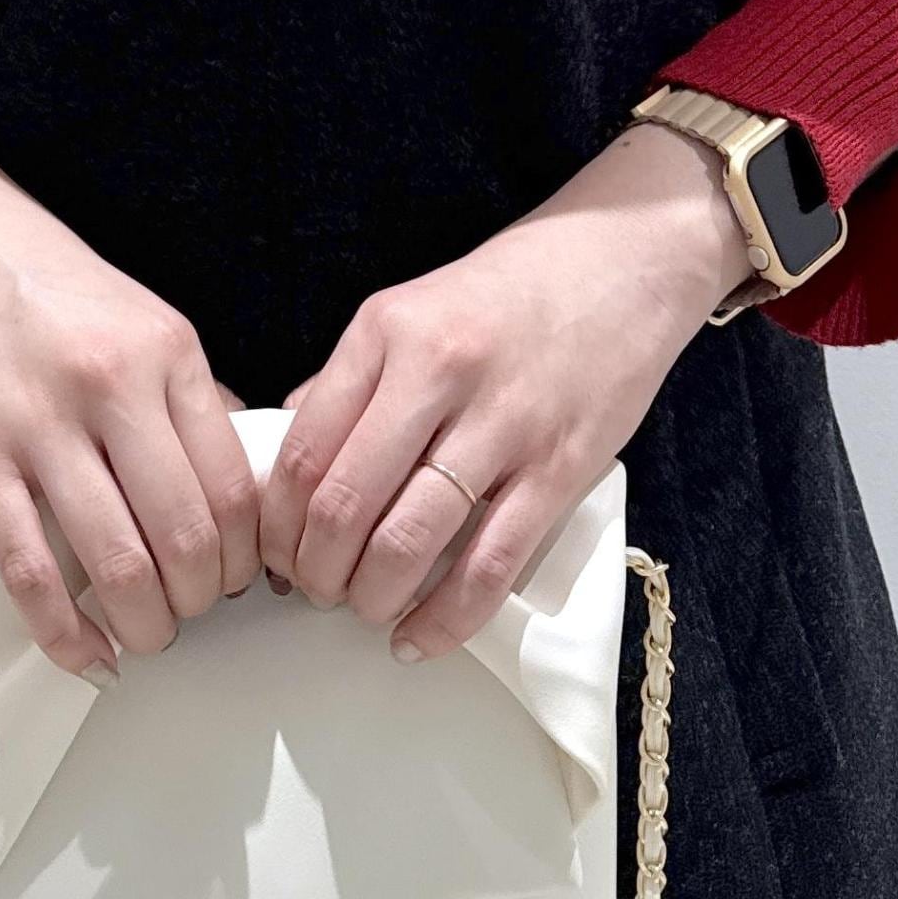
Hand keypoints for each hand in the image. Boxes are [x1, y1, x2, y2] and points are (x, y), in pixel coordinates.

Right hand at [0, 167, 261, 683]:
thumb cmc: (42, 280)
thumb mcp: (142, 317)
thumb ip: (189, 396)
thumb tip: (236, 483)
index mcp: (166, 350)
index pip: (234, 483)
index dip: (247, 553)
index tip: (242, 577)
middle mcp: (110, 385)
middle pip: (185, 534)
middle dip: (200, 599)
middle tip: (194, 613)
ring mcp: (37, 424)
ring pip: (116, 563)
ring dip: (143, 624)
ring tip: (146, 635)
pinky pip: (30, 570)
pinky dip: (66, 632)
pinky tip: (87, 651)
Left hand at [257, 120, 753, 658]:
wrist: (622, 262)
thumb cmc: (509, 292)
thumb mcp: (410, 309)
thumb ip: (350, 381)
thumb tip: (290, 459)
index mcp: (387, 332)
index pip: (302, 450)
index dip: (276, 523)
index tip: (275, 552)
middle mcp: (439, 373)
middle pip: (343, 504)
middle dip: (315, 571)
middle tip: (315, 590)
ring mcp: (504, 423)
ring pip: (408, 542)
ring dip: (371, 597)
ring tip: (366, 607)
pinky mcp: (561, 468)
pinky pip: (490, 566)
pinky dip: (444, 618)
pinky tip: (419, 636)